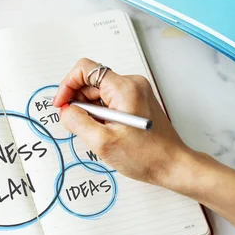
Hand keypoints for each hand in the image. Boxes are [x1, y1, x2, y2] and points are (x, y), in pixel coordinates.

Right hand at [52, 58, 192, 186]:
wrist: (172, 165)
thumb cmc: (145, 156)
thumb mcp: (102, 142)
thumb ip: (77, 122)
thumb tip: (65, 110)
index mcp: (124, 88)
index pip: (85, 69)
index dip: (67, 85)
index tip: (61, 104)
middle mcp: (131, 84)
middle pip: (91, 82)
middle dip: (78, 102)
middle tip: (77, 125)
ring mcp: (135, 92)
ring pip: (98, 93)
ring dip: (89, 111)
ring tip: (97, 132)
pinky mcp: (136, 102)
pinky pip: (108, 101)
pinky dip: (100, 115)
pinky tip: (105, 131)